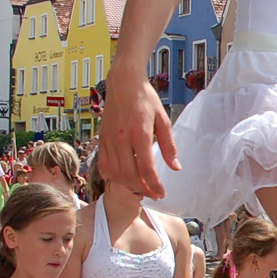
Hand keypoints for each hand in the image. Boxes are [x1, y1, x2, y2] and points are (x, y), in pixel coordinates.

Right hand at [96, 74, 177, 199]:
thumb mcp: (163, 119)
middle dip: (142, 189)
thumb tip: (175, 167)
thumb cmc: (145, 99)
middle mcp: (122, 139)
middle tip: (153, 194)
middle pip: (130, 174)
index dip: (154, 185)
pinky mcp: (101, 139)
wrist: (123, 83)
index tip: (161, 193)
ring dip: (128, 185)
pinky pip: (104, 164)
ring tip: (141, 188)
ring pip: (115, 172)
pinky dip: (113, 176)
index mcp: (140, 133)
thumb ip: (169, 145)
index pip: (146, 168)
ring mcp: (109, 139)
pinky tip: (123, 179)